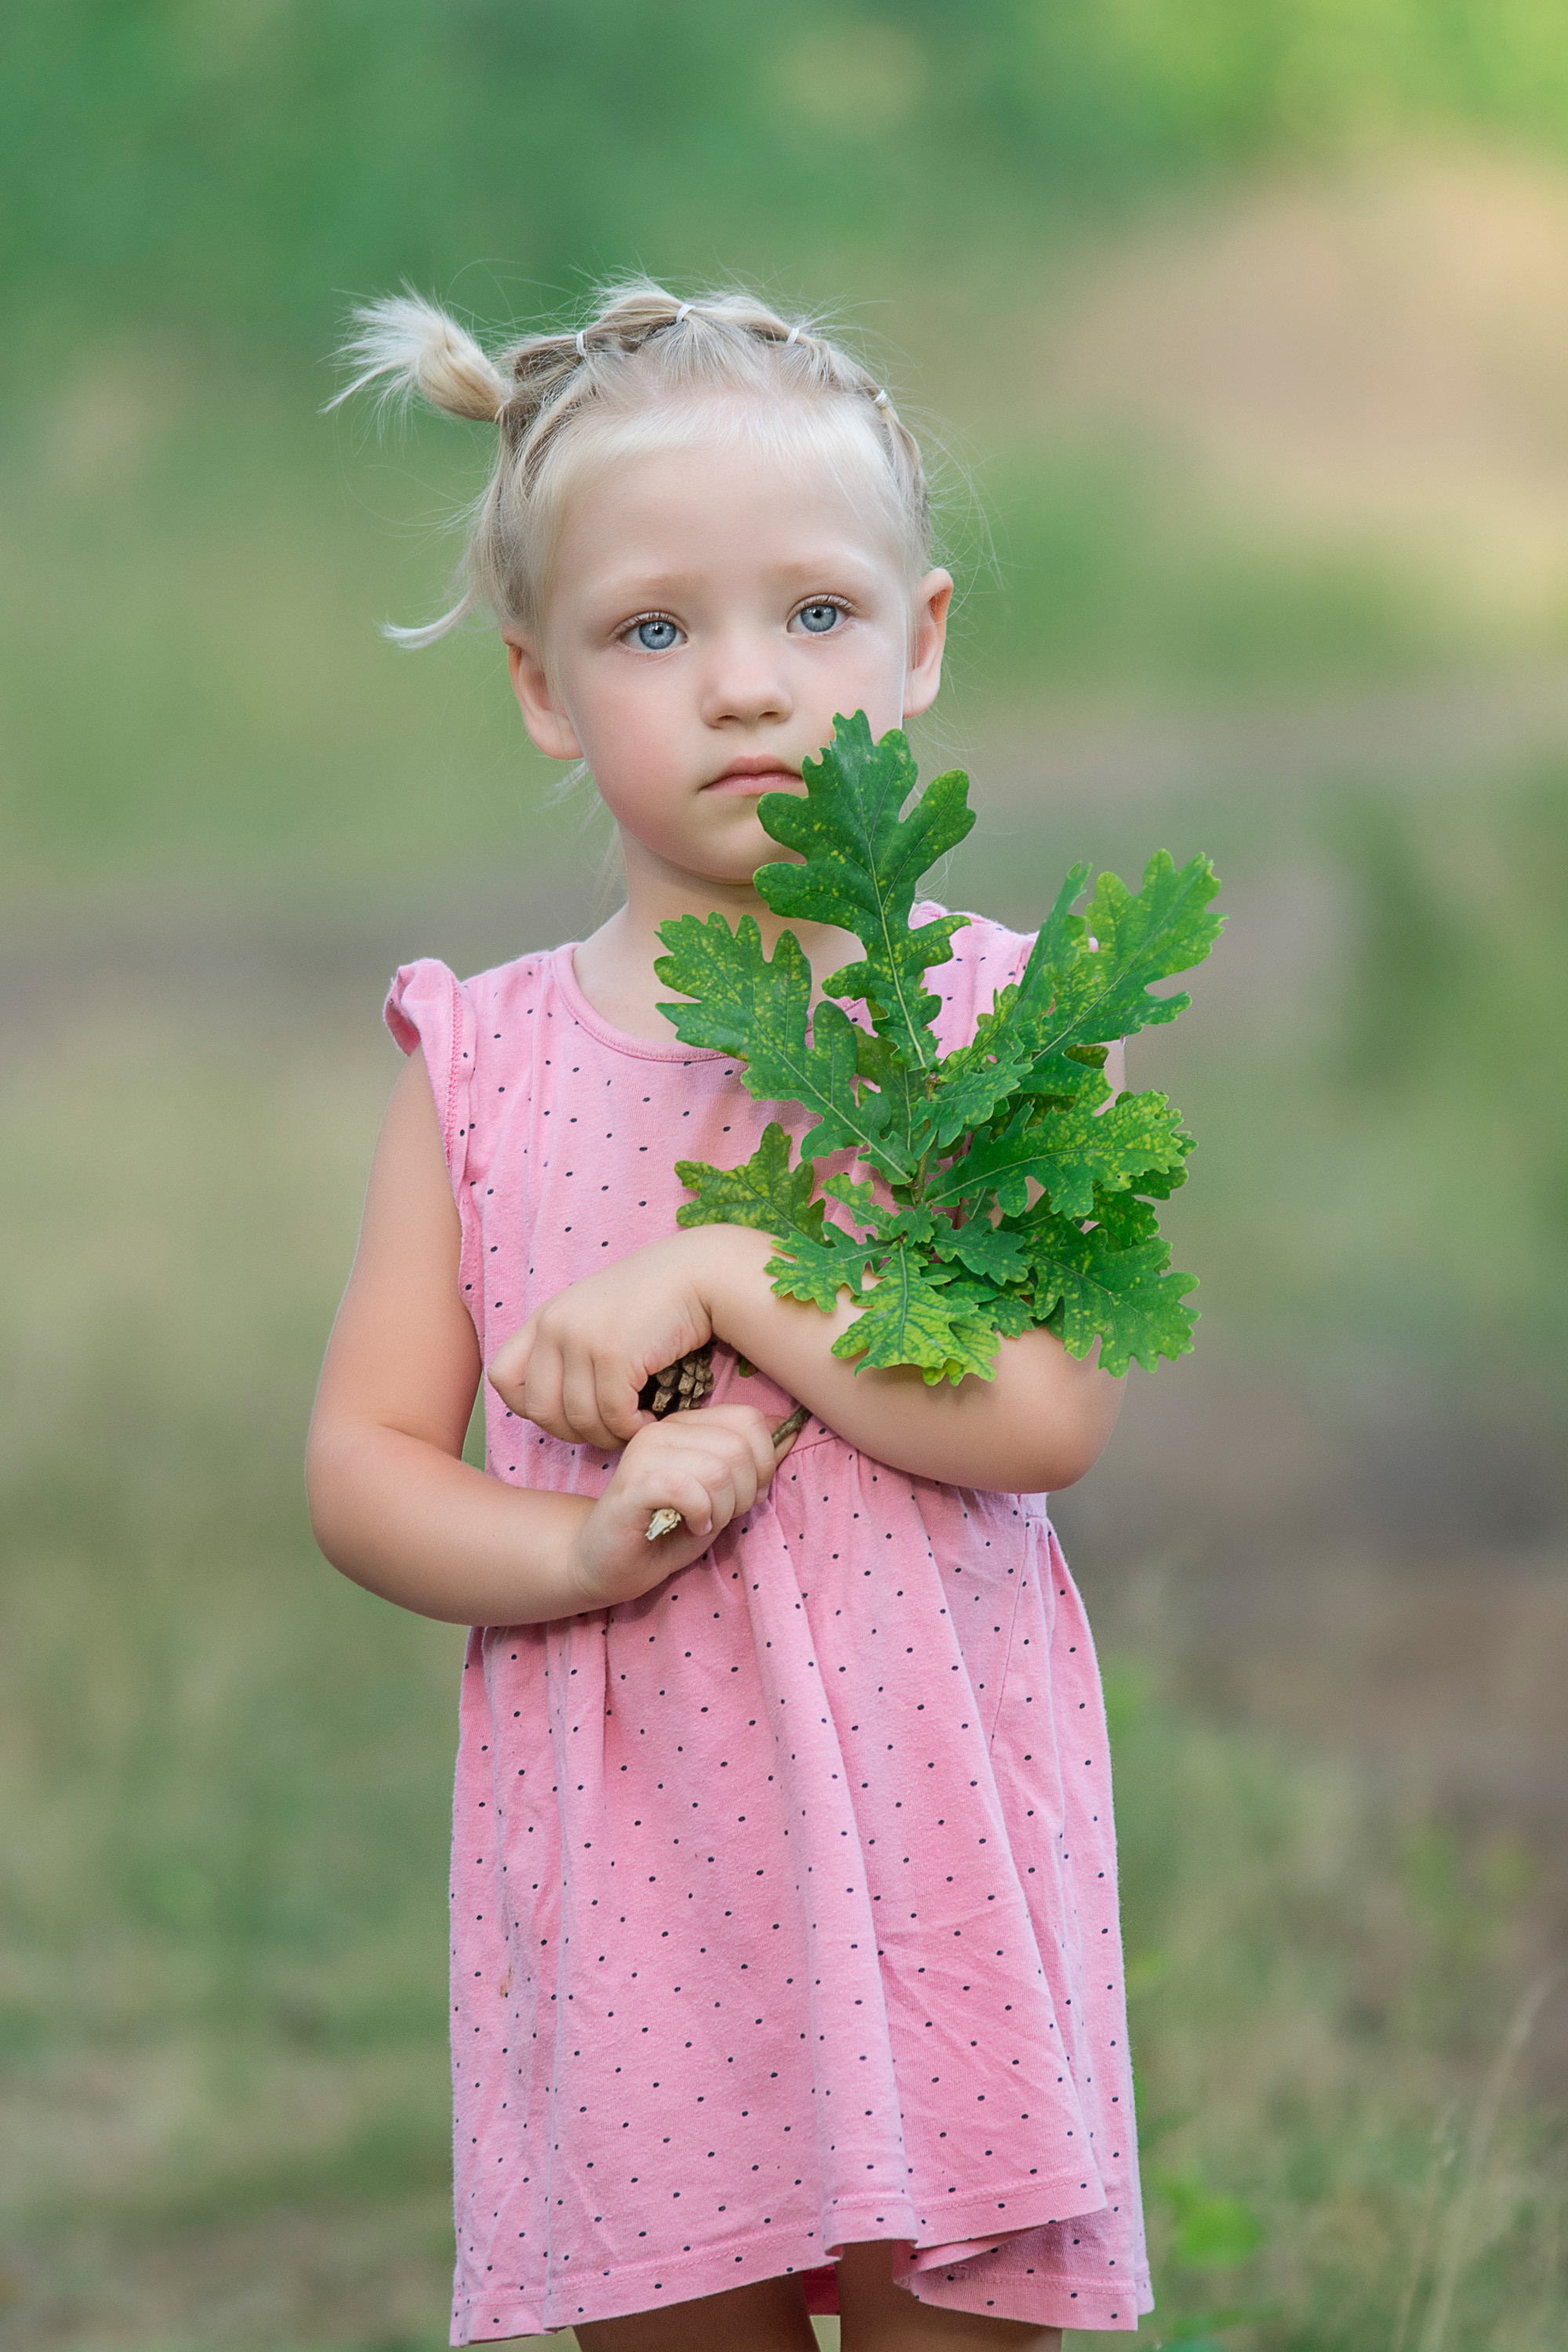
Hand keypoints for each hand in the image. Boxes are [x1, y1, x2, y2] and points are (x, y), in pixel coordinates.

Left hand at [488, 1231, 735, 1448]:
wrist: (698, 1274)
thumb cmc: (654, 1301)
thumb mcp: (594, 1316)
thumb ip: (568, 1350)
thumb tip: (552, 1407)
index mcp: (545, 1317)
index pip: (502, 1378)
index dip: (529, 1405)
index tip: (567, 1409)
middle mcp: (554, 1326)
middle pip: (540, 1411)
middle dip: (574, 1433)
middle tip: (608, 1429)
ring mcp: (581, 1338)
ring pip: (579, 1420)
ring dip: (610, 1435)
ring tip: (633, 1425)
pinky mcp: (613, 1353)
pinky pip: (613, 1416)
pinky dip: (633, 1429)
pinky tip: (650, 1420)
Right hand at [566, 1405, 786, 1609]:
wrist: (603, 1563)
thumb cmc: (664, 1531)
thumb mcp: (720, 1497)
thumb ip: (751, 1465)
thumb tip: (790, 1431)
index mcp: (687, 1426)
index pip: (749, 1419)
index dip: (763, 1462)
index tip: (746, 1494)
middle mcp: (665, 1430)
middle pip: (739, 1445)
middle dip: (745, 1491)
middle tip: (722, 1515)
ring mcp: (646, 1453)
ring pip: (718, 1468)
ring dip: (723, 1508)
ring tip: (704, 1523)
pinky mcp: (634, 1484)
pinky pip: (689, 1488)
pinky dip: (701, 1513)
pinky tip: (692, 1526)